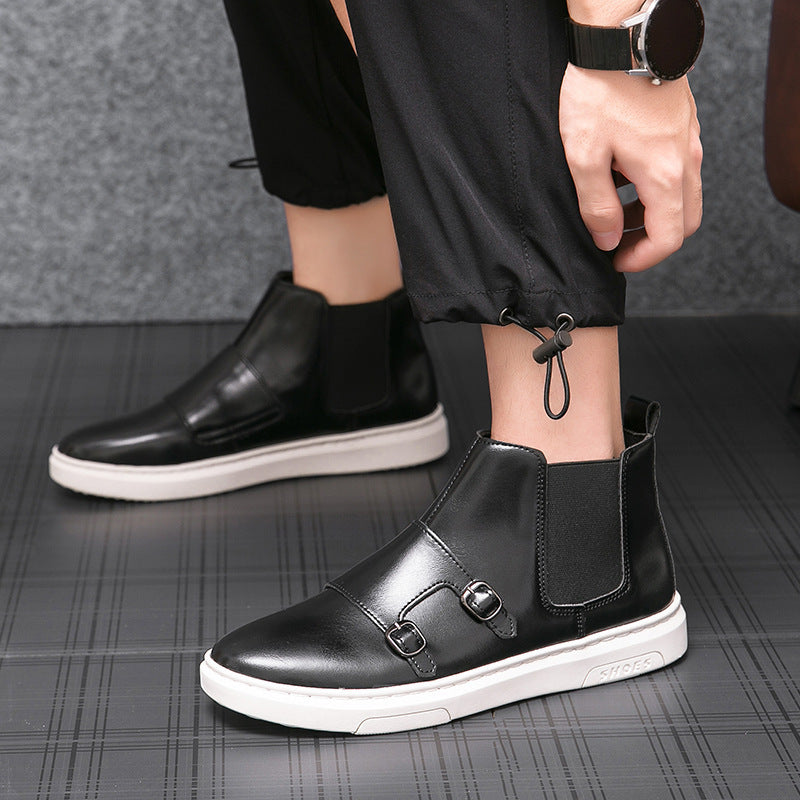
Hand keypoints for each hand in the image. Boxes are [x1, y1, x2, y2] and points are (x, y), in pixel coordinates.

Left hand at [559, 65, 702, 271]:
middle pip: (685, 220)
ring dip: (652, 213)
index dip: (643, 259)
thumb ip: (596, 206)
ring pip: (683, 195)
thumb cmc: (599, 92)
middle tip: (617, 243)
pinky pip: (678, 169)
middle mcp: (685, 159)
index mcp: (664, 174)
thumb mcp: (584, 156)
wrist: (619, 38)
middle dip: (652, 240)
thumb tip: (606, 240)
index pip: (669, 237)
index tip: (616, 261)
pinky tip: (622, 176)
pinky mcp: (681, 125)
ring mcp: (687, 140)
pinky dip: (655, 187)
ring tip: (614, 211)